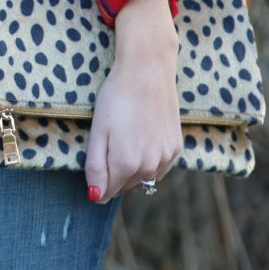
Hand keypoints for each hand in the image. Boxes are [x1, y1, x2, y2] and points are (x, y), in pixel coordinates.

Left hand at [84, 0, 182, 203]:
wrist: (147, 71)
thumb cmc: (117, 97)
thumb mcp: (98, 130)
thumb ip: (96, 166)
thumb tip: (95, 197)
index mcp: (127, 164)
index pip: (107, 191)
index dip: (96, 182)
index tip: (94, 164)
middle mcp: (150, 166)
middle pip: (125, 186)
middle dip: (113, 175)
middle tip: (108, 145)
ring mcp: (165, 158)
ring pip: (144, 178)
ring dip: (132, 169)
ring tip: (124, 138)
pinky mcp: (176, 147)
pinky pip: (159, 167)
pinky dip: (149, 161)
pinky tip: (141, 139)